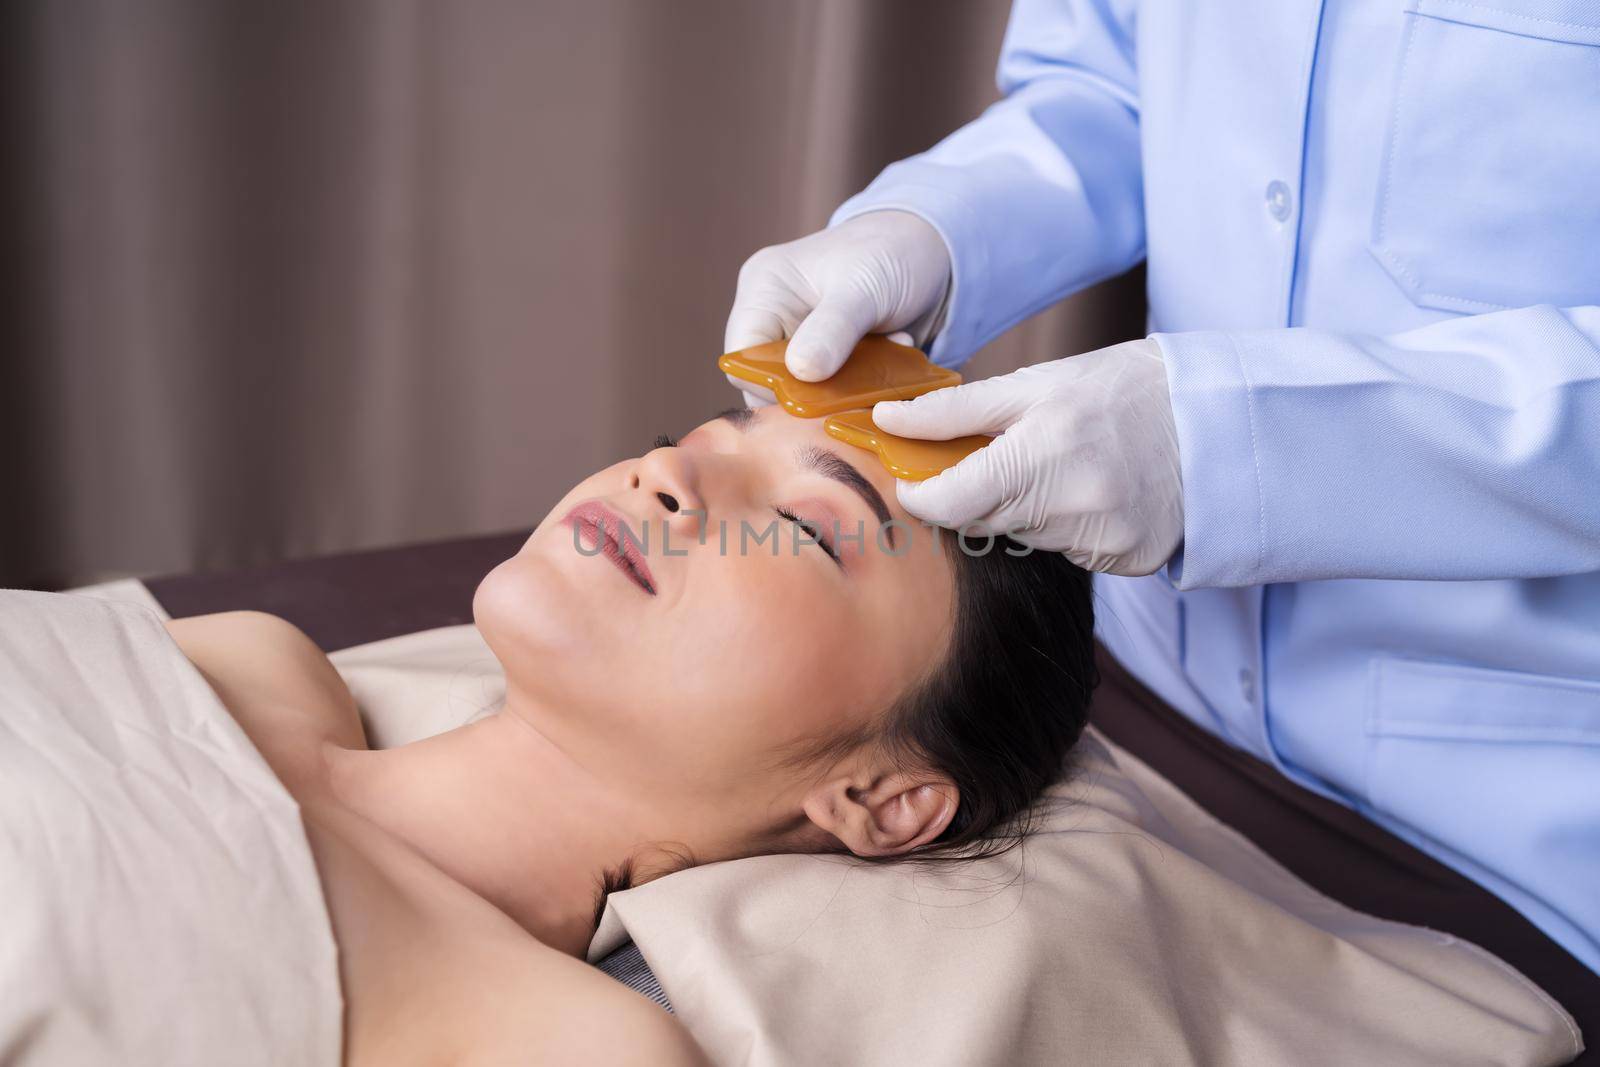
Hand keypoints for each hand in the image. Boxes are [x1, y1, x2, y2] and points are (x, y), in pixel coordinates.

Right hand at [723, 211, 951, 405]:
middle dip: (814, 395)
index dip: (770, 388)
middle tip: (857, 395)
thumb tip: (800, 373)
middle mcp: (775, 318)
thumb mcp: (862, 289)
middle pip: (770, 383)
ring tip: (885, 368)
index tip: (815, 402)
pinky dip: (863, 389)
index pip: (743, 359)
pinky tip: (895, 362)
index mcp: (764, 292)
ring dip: (846, 393)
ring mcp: (803, 341)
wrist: (933, 250)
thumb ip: (832, 330)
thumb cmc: (892, 251)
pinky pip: (835, 392)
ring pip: (806, 393)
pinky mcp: (833, 359)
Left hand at [871, 339, 1182, 574]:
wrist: (1214, 417)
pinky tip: (1090, 490)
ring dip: (1021, 509)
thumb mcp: (1033, 385)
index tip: (914, 484)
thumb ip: (953, 411)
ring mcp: (1102, 538)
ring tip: (1058, 466)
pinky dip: (1062, 525)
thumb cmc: (1118, 389)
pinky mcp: (1126, 560)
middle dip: (975, 494)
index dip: (923, 497)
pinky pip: (1065, 551)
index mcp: (1042, 451)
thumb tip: (886, 420)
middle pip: (983, 521)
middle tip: (998, 459)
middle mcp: (1072, 504)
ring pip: (1022, 538)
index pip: (953, 501)